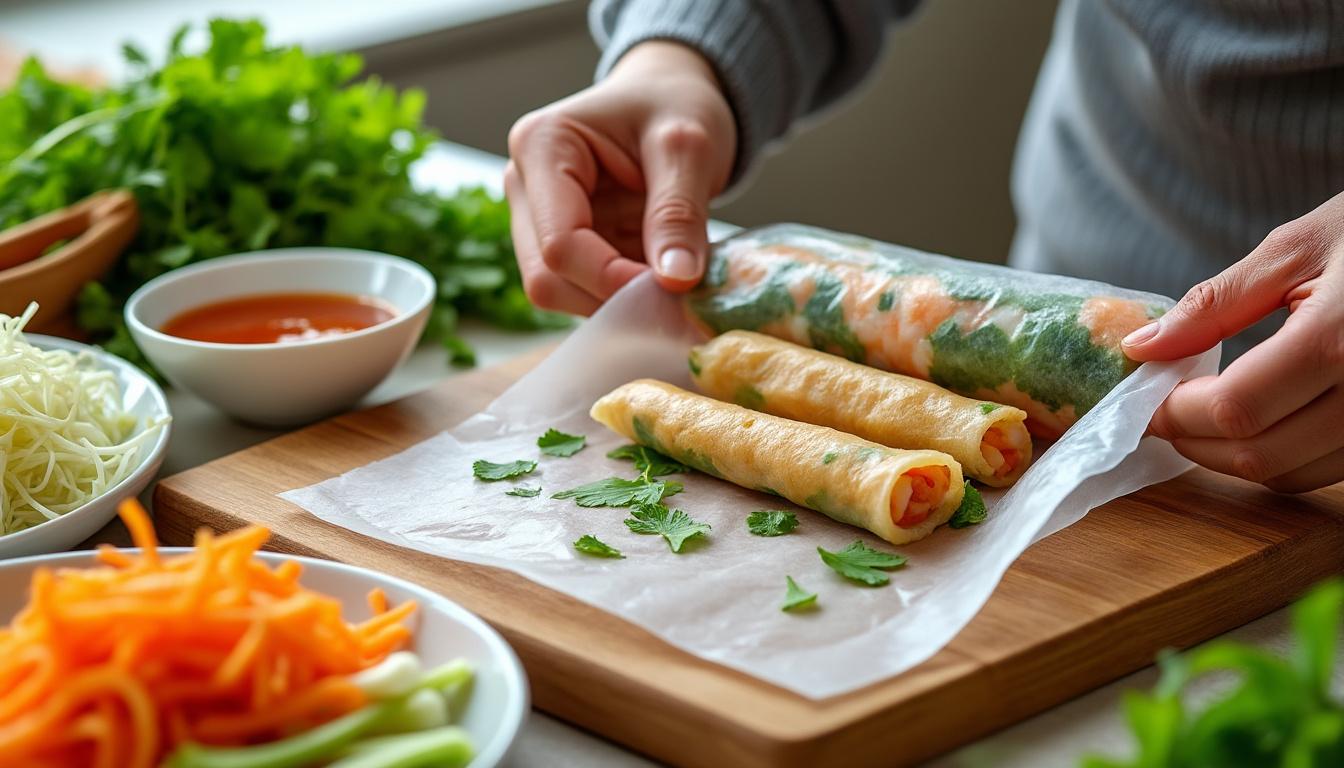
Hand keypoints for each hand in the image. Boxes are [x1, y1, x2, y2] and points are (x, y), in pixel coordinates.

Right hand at [504, 41, 735, 314]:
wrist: (673, 96)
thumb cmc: (675, 104)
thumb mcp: (690, 147)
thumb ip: (679, 213)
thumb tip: (676, 281)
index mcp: (542, 147)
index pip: (559, 242)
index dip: (611, 278)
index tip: (672, 289)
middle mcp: (525, 187)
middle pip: (547, 278)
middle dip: (610, 296)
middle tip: (675, 295)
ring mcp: (537, 220)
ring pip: (561, 292)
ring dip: (616, 299)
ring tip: (672, 278)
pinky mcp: (561, 243)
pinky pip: (582, 289)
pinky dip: (622, 294)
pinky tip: (658, 275)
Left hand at [1123, 190, 1343, 492]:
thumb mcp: (1297, 248)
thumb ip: (1215, 304)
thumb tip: (1142, 348)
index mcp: (1342, 338)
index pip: (1235, 408)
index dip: (1175, 413)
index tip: (1144, 398)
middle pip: (1259, 455)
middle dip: (1194, 441)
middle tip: (1165, 411)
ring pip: (1293, 475)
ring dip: (1234, 456)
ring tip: (1206, 414)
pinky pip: (1328, 471)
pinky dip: (1281, 457)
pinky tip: (1261, 419)